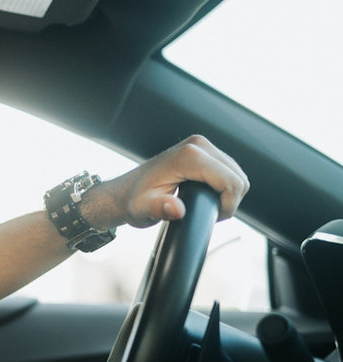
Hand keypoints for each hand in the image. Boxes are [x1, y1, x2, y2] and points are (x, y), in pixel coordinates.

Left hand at [87, 135, 249, 229]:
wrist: (124, 192)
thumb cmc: (134, 201)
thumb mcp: (144, 210)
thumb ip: (159, 209)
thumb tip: (175, 209)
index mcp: (189, 156)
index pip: (231, 181)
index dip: (228, 205)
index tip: (213, 217)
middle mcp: (198, 144)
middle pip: (238, 177)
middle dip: (230, 200)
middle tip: (210, 214)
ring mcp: (201, 144)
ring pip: (236, 173)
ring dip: (229, 193)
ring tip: (208, 206)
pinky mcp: (203, 148)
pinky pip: (229, 169)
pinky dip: (225, 185)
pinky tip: (209, 195)